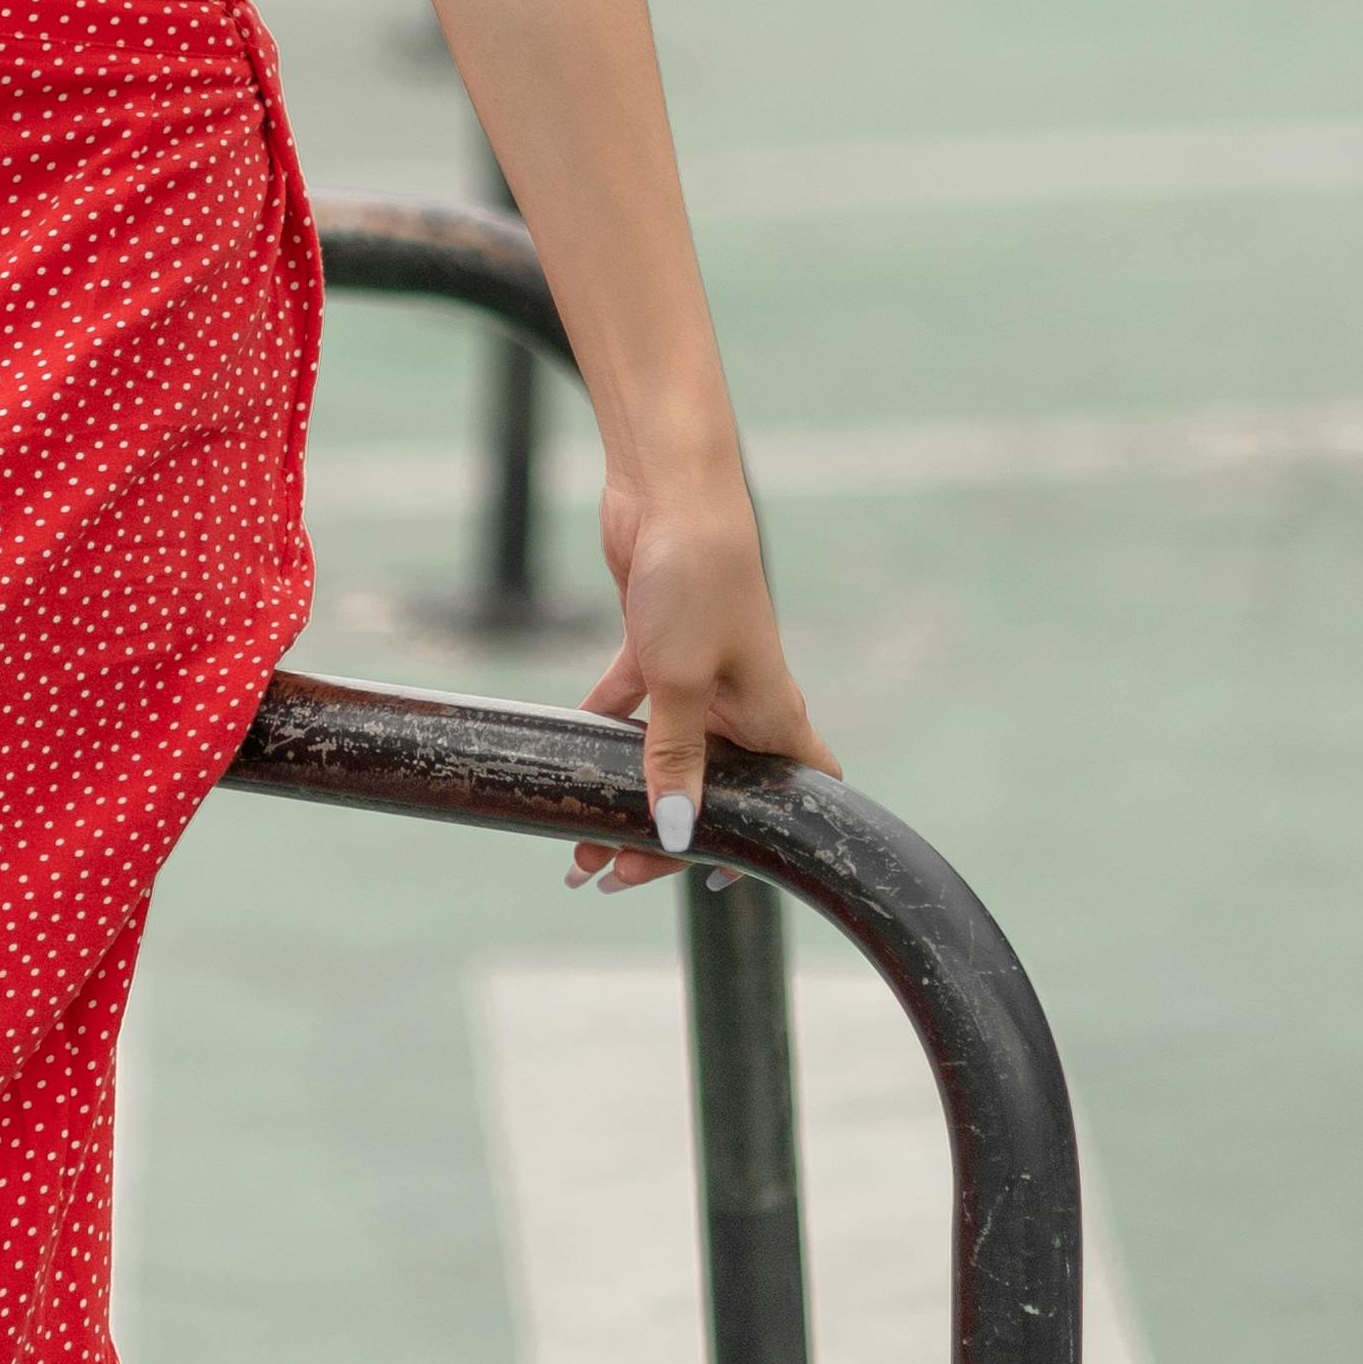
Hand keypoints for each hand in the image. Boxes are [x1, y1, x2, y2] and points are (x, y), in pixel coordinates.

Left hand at [570, 472, 831, 891]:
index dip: (772, 839)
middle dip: (664, 833)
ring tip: (578, 839)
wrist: (669, 487)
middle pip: (714, 787)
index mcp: (775, 714)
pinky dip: (602, 731)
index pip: (798, 792)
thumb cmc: (698, 578)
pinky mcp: (655, 648)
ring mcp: (699, 674)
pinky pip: (630, 706)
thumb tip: (674, 834)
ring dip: (627, 792)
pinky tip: (564, 756)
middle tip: (608, 872)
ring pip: (665, 753)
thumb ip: (674, 760)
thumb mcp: (682, 681)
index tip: (717, 876)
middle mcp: (743, 701)